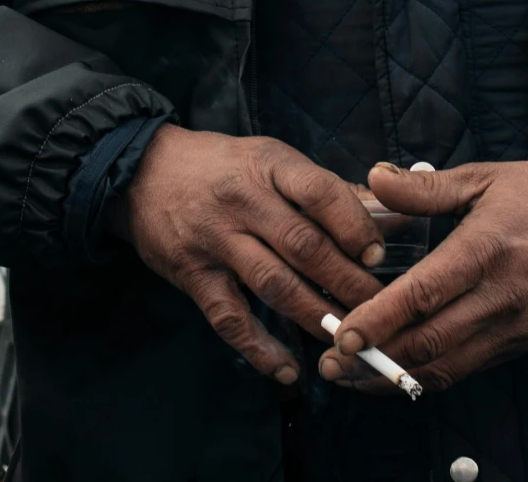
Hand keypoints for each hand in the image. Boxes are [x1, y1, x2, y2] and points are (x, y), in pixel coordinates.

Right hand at [114, 126, 384, 383]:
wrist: (141, 171)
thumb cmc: (221, 165)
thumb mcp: (270, 158)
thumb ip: (323, 188)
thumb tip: (387, 214)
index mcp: (269, 165)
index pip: (320, 193)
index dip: (354, 226)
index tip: (378, 255)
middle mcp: (243, 201)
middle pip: (304, 245)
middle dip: (346, 282)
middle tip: (378, 309)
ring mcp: (215, 240)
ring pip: (273, 284)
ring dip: (315, 316)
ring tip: (347, 338)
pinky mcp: (192, 274)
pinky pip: (229, 317)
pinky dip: (259, 348)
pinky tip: (288, 369)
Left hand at [319, 160, 527, 392]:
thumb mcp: (483, 177)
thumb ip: (425, 187)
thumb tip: (373, 177)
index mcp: (486, 249)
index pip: (424, 295)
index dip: (380, 320)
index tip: (342, 335)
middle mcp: (502, 296)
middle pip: (430, 342)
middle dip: (376, 360)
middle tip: (329, 363)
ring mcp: (514, 326)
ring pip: (446, 366)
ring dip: (395, 377)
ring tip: (352, 376)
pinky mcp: (522, 343)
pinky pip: (467, 368)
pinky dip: (427, 375)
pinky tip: (395, 371)